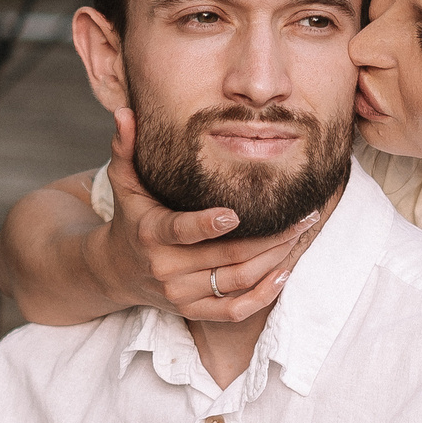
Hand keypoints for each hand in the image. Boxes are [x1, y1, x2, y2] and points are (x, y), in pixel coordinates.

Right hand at [88, 109, 316, 323]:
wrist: (118, 271)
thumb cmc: (130, 216)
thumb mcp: (124, 182)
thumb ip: (125, 147)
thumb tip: (124, 111)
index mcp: (152, 234)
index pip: (182, 231)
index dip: (208, 225)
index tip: (236, 213)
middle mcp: (167, 269)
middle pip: (226, 256)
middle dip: (270, 236)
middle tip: (304, 214)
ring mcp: (182, 294)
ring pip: (237, 281)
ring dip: (276, 259)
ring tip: (302, 233)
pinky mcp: (194, 311)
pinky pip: (235, 310)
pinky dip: (264, 295)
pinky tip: (286, 272)